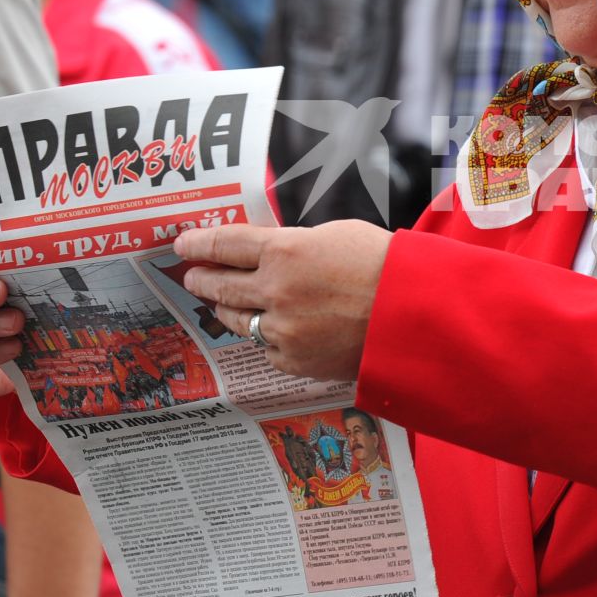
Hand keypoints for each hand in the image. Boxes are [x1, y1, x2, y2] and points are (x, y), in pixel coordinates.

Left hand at [173, 221, 392, 381]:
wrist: (413, 315)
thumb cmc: (384, 266)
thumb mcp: (336, 235)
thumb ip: (296, 243)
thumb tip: (270, 252)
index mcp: (285, 250)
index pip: (225, 243)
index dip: (200, 243)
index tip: (183, 245)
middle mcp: (275, 290)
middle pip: (221, 283)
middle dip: (201, 278)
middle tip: (192, 275)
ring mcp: (282, 330)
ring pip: (237, 319)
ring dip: (226, 309)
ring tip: (221, 303)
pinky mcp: (294, 361)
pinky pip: (266, 347)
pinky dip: (265, 337)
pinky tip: (269, 330)